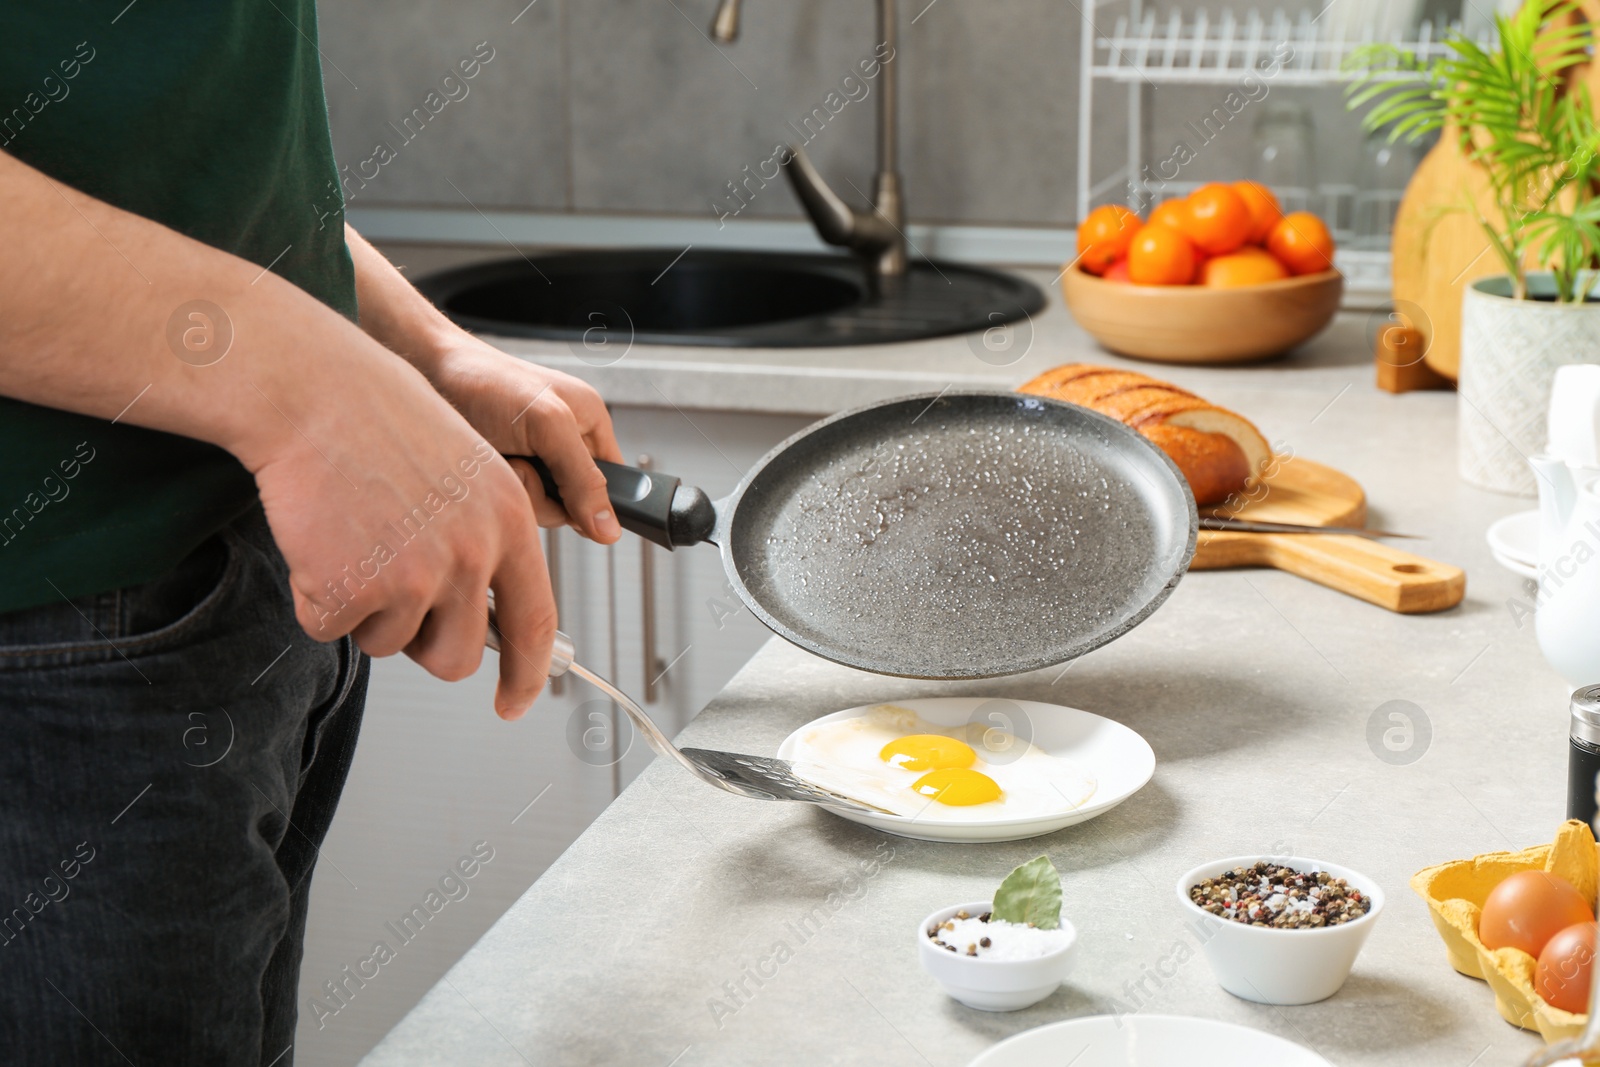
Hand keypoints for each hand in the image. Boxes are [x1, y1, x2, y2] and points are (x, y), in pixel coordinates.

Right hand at [246, 348, 555, 719]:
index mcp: (509, 523)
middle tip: (392, 594)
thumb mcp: (468, 473)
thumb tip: (485, 612)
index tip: (515, 702)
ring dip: (364, 608)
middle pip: (458, 657)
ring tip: (355, 537)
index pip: (535, 622)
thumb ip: (485, 542)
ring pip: (390, 644)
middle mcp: (471, 554)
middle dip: (422, 643)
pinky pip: (331, 629)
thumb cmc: (380, 420)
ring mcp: (413, 576)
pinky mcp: (352, 589)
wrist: (312, 392)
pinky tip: (320, 539)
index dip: (528, 674)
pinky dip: (316, 597)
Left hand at [425, 337, 624, 545]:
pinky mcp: (502, 475)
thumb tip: (610, 529)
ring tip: (499, 456)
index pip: (615, 482)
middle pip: (574, 505)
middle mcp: (564, 445)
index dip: (598, 501)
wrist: (425, 373)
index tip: (572, 503)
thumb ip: (583, 478)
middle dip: (546, 494)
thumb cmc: (486, 382)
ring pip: (541, 510)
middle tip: (523, 462)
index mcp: (590, 423)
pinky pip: (512, 506)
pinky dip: (495, 491)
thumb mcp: (548, 425)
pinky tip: (483, 464)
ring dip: (517, 490)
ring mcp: (532, 463)